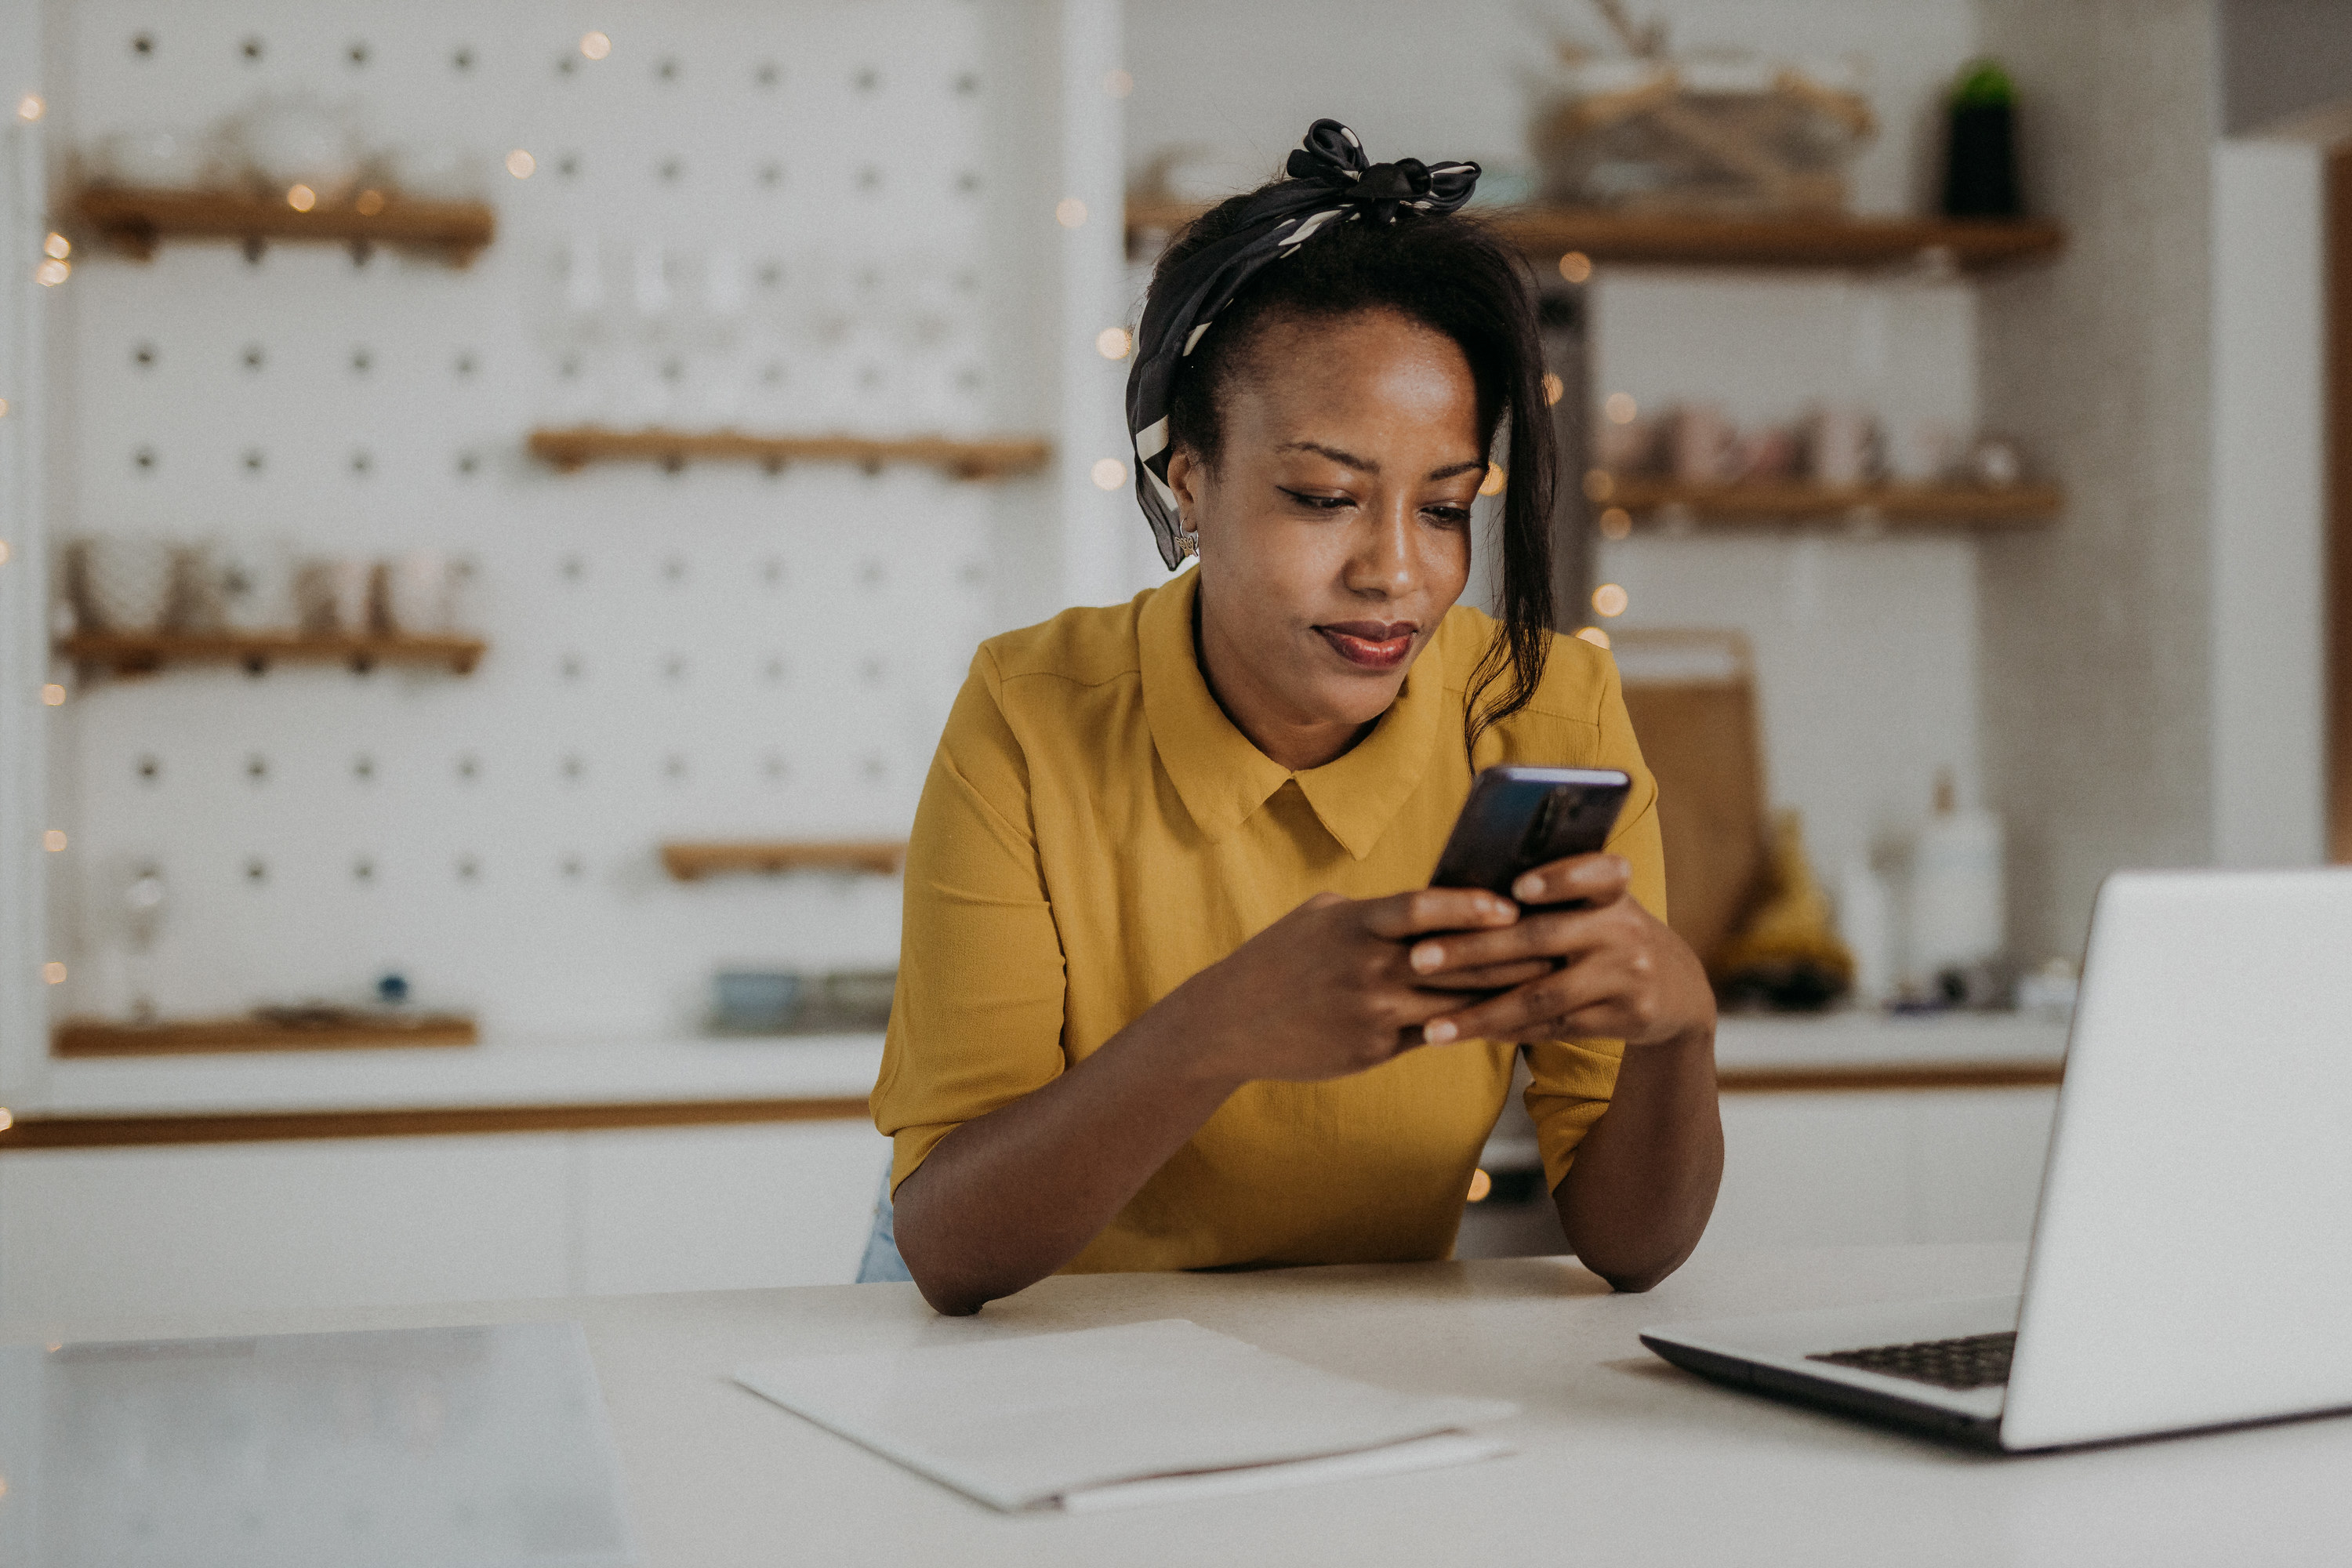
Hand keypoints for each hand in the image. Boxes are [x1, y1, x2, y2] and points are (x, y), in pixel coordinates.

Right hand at [1160, 887, 1552, 1085]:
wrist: (1230, 1024)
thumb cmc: (1278, 960)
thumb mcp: (1318, 916)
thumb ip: (1373, 909)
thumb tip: (1430, 899)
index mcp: (1353, 924)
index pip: (1421, 908)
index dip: (1470, 907)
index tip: (1512, 905)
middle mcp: (1365, 968)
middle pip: (1453, 959)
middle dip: (1510, 953)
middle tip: (1560, 943)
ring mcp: (1371, 1013)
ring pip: (1453, 1002)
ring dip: (1503, 994)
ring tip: (1549, 985)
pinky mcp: (1373, 1049)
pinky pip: (1433, 1035)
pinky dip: (1471, 1026)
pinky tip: (1504, 1022)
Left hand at [1405, 854, 1713, 1048]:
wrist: (1678, 989)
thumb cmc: (1606, 932)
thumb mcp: (1597, 905)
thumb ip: (1550, 896)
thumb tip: (1458, 897)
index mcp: (1614, 889)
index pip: (1596, 872)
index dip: (1561, 878)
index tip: (1519, 887)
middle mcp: (1624, 929)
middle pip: (1541, 938)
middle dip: (1474, 949)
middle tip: (1419, 959)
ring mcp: (1627, 976)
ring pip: (1542, 996)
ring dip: (1481, 1014)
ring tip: (1433, 1027)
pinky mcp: (1625, 1018)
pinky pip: (1554, 1027)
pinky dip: (1508, 1032)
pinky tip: (1467, 1035)